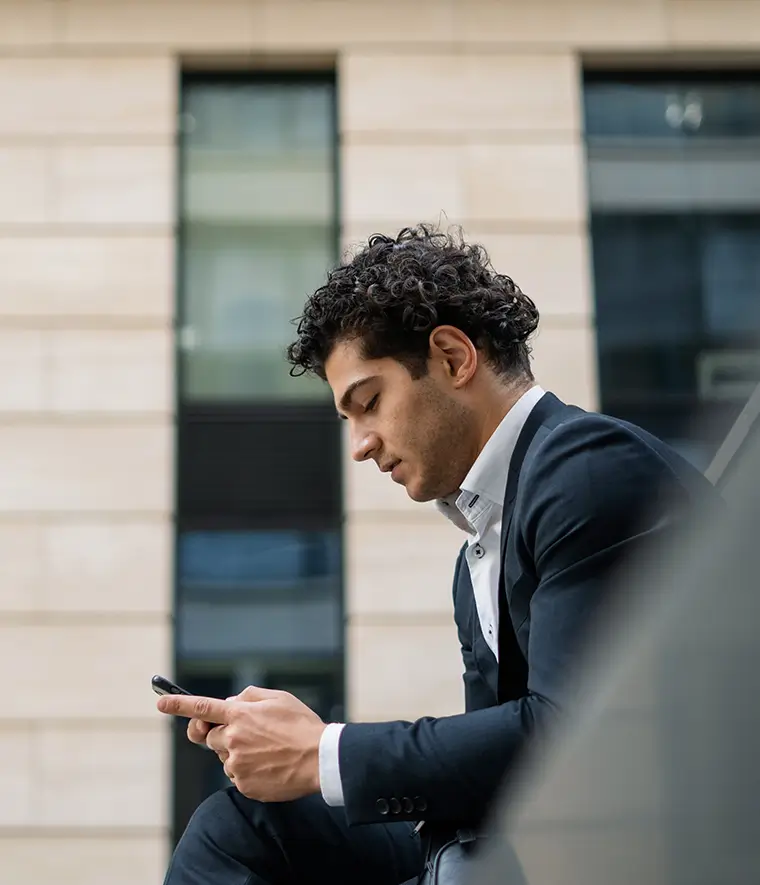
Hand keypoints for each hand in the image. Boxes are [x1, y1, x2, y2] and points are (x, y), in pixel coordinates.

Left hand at [157, 685, 326, 801]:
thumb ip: (248, 697)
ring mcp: (237, 764)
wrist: (319, 760)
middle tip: (248, 734)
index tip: (161, 704)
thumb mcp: (278, 698)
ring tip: (269, 751)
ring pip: (225, 757)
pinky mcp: (244, 785)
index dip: (178, 705)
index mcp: (240, 715)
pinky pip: (237, 775)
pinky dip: (249, 770)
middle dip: (222, 734)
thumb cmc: (301, 726)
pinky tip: (270, 765)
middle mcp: (233, 739)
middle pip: (211, 737)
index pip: (202, 708)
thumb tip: (231, 703)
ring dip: (239, 753)